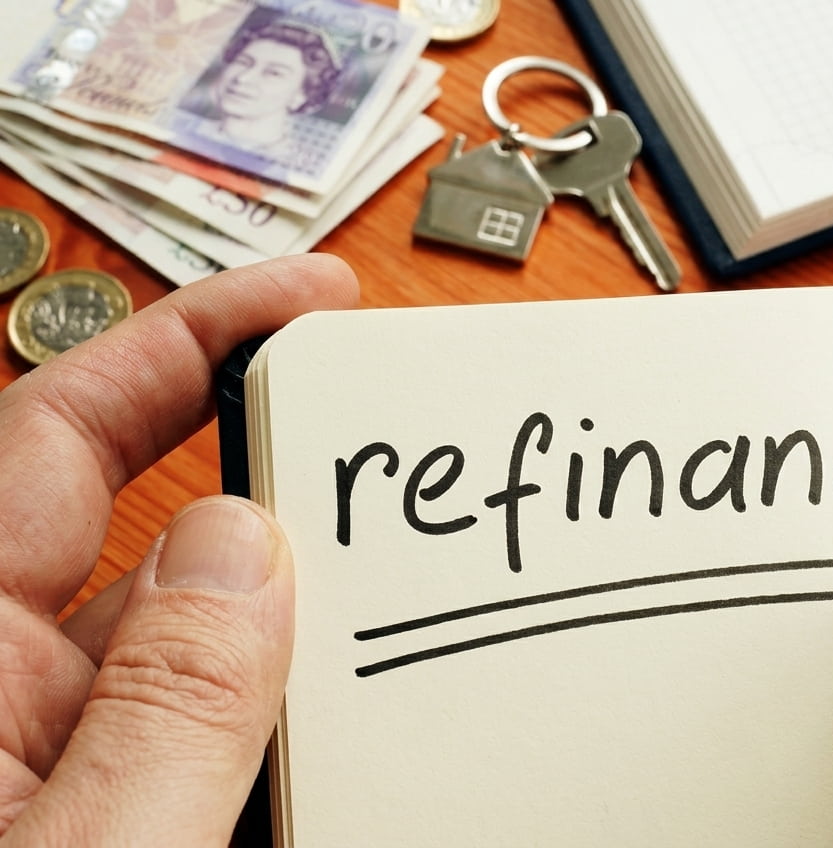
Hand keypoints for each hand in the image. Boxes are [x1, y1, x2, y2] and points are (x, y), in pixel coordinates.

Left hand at [0, 255, 356, 842]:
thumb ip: (168, 709)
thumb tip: (244, 549)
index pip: (64, 435)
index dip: (189, 340)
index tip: (308, 298)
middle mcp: (8, 698)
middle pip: (165, 541)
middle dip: (284, 501)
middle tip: (390, 489)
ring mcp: (65, 763)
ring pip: (212, 653)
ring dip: (306, 646)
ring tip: (397, 650)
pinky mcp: (120, 813)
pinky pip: (224, 735)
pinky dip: (295, 727)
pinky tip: (357, 748)